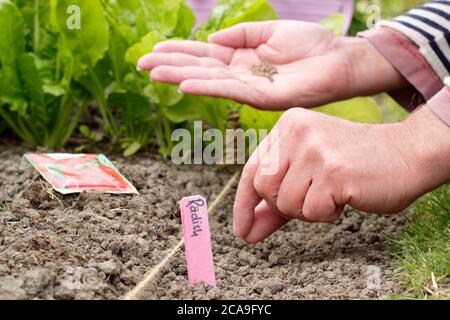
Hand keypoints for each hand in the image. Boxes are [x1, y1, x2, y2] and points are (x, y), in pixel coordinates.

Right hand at [138, 20, 406, 109]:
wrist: (339, 59)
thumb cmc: (310, 44)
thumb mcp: (270, 30)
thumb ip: (241, 33)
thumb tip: (211, 40)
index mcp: (241, 57)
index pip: (203, 54)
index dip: (178, 51)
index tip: (154, 49)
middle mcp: (241, 74)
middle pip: (200, 68)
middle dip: (170, 65)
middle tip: (141, 64)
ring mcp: (250, 86)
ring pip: (209, 80)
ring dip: (180, 77)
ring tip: (154, 73)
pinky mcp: (262, 97)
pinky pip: (230, 90)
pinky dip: (207, 86)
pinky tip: (186, 83)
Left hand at [234, 105, 449, 242]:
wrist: (405, 154)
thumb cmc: (353, 165)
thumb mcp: (307, 173)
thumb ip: (275, 200)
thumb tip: (246, 233)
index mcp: (287, 125)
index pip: (251, 169)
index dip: (243, 203)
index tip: (242, 230)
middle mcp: (297, 131)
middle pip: (263, 187)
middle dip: (282, 206)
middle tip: (310, 200)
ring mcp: (315, 150)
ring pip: (285, 203)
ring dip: (307, 210)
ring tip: (330, 193)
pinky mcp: (333, 171)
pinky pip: (312, 212)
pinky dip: (327, 214)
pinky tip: (344, 197)